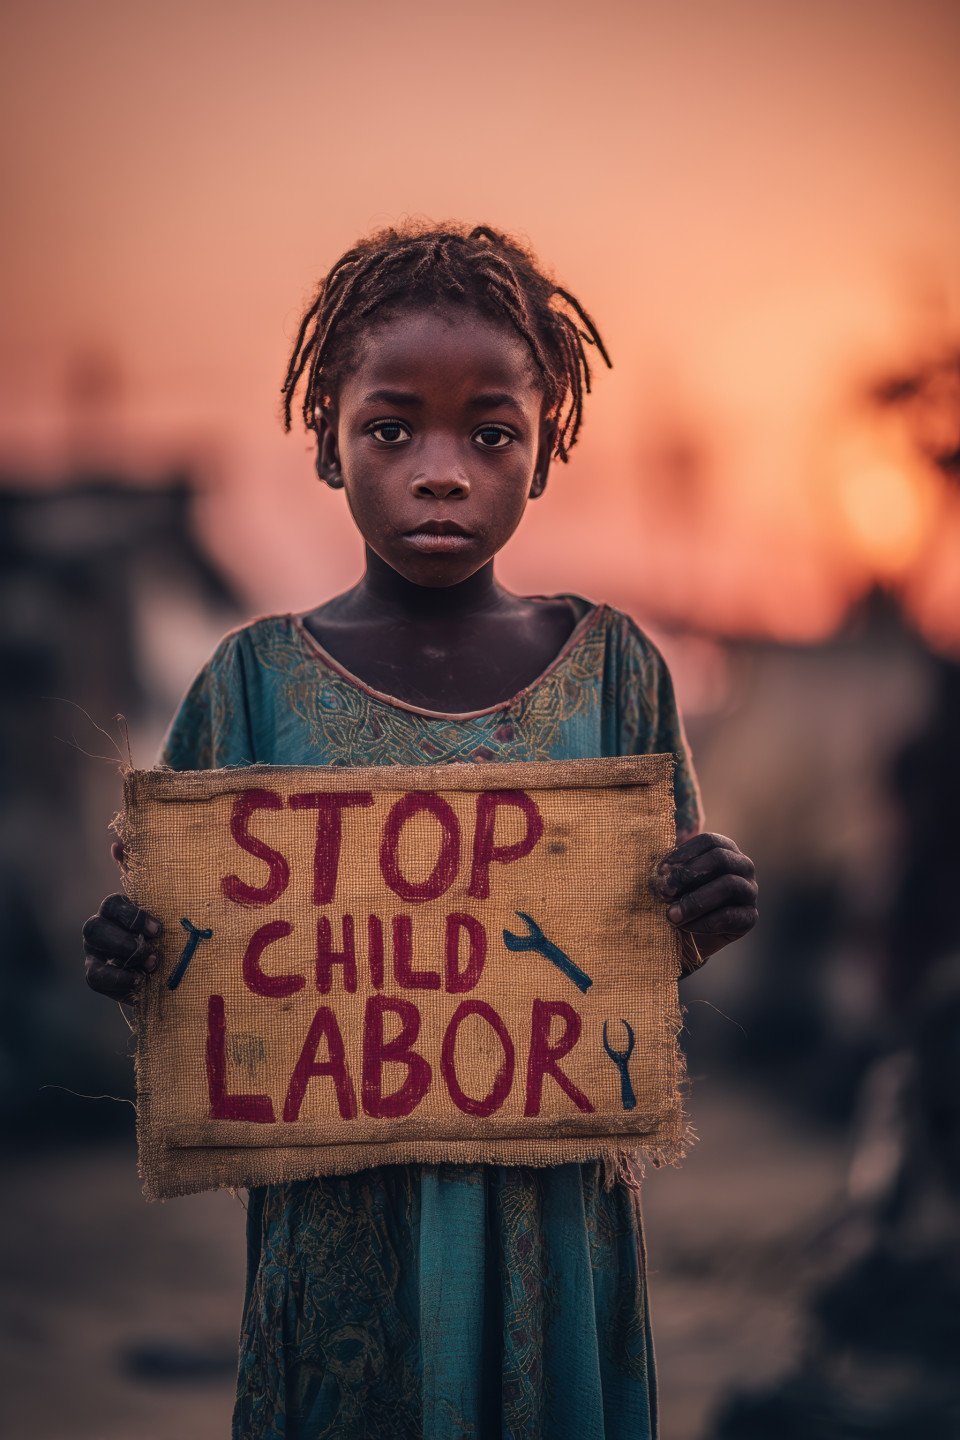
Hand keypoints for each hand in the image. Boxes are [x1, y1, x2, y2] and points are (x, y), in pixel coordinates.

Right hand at [82, 846, 162, 1000]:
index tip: (158, 929)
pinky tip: (140, 982)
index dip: (132, 916)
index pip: (112, 904)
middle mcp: (99, 928)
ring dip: (123, 958)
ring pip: (93, 953)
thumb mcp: (159, 902)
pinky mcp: (97, 976)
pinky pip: (96, 978)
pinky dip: (119, 980)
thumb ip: (142, 874)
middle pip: (93, 928)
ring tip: (152, 964)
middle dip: (123, 939)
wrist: (163, 964)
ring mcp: (94, 953)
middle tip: (152, 948)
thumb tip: (117, 843)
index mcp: (115, 908)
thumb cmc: (160, 928)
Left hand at [652, 832, 757, 971]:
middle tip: (663, 892)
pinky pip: (730, 916)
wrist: (686, 935)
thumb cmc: (676, 898)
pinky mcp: (749, 917)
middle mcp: (742, 866)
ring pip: (728, 886)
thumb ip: (667, 867)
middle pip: (720, 859)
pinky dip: (703, 922)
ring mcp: (749, 891)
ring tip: (671, 915)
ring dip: (695, 901)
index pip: (709, 841)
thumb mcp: (670, 879)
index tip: (660, 870)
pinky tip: (685, 926)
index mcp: (724, 849)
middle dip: (688, 875)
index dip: (683, 854)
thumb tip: (656, 860)